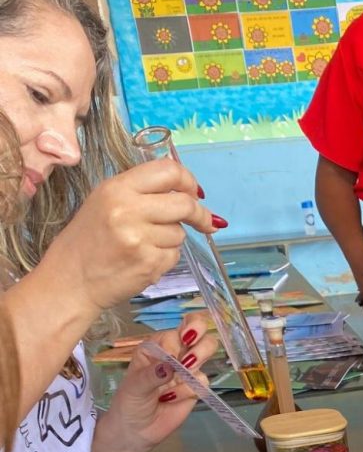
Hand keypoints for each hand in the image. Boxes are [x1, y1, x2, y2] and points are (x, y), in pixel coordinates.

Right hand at [45, 159, 214, 314]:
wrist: (70, 280)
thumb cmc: (88, 241)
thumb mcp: (105, 201)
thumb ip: (142, 192)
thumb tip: (189, 191)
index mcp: (116, 188)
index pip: (168, 171)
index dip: (188, 181)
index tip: (196, 193)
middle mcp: (128, 209)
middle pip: (185, 203)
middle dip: (199, 214)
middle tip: (204, 221)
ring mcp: (139, 238)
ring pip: (180, 232)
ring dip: (172, 238)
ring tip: (144, 244)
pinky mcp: (149, 263)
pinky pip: (174, 255)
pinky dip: (166, 258)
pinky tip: (143, 259)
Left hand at [102, 315, 217, 451]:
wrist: (135, 432)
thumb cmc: (129, 403)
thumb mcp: (134, 387)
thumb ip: (152, 375)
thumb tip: (170, 366)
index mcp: (156, 346)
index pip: (176, 331)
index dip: (183, 336)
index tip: (180, 346)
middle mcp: (174, 353)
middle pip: (199, 333)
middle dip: (200, 342)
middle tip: (191, 358)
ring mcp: (187, 370)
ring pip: (207, 352)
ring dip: (200, 360)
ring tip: (186, 374)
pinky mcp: (195, 388)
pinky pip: (203, 382)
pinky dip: (190, 391)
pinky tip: (172, 399)